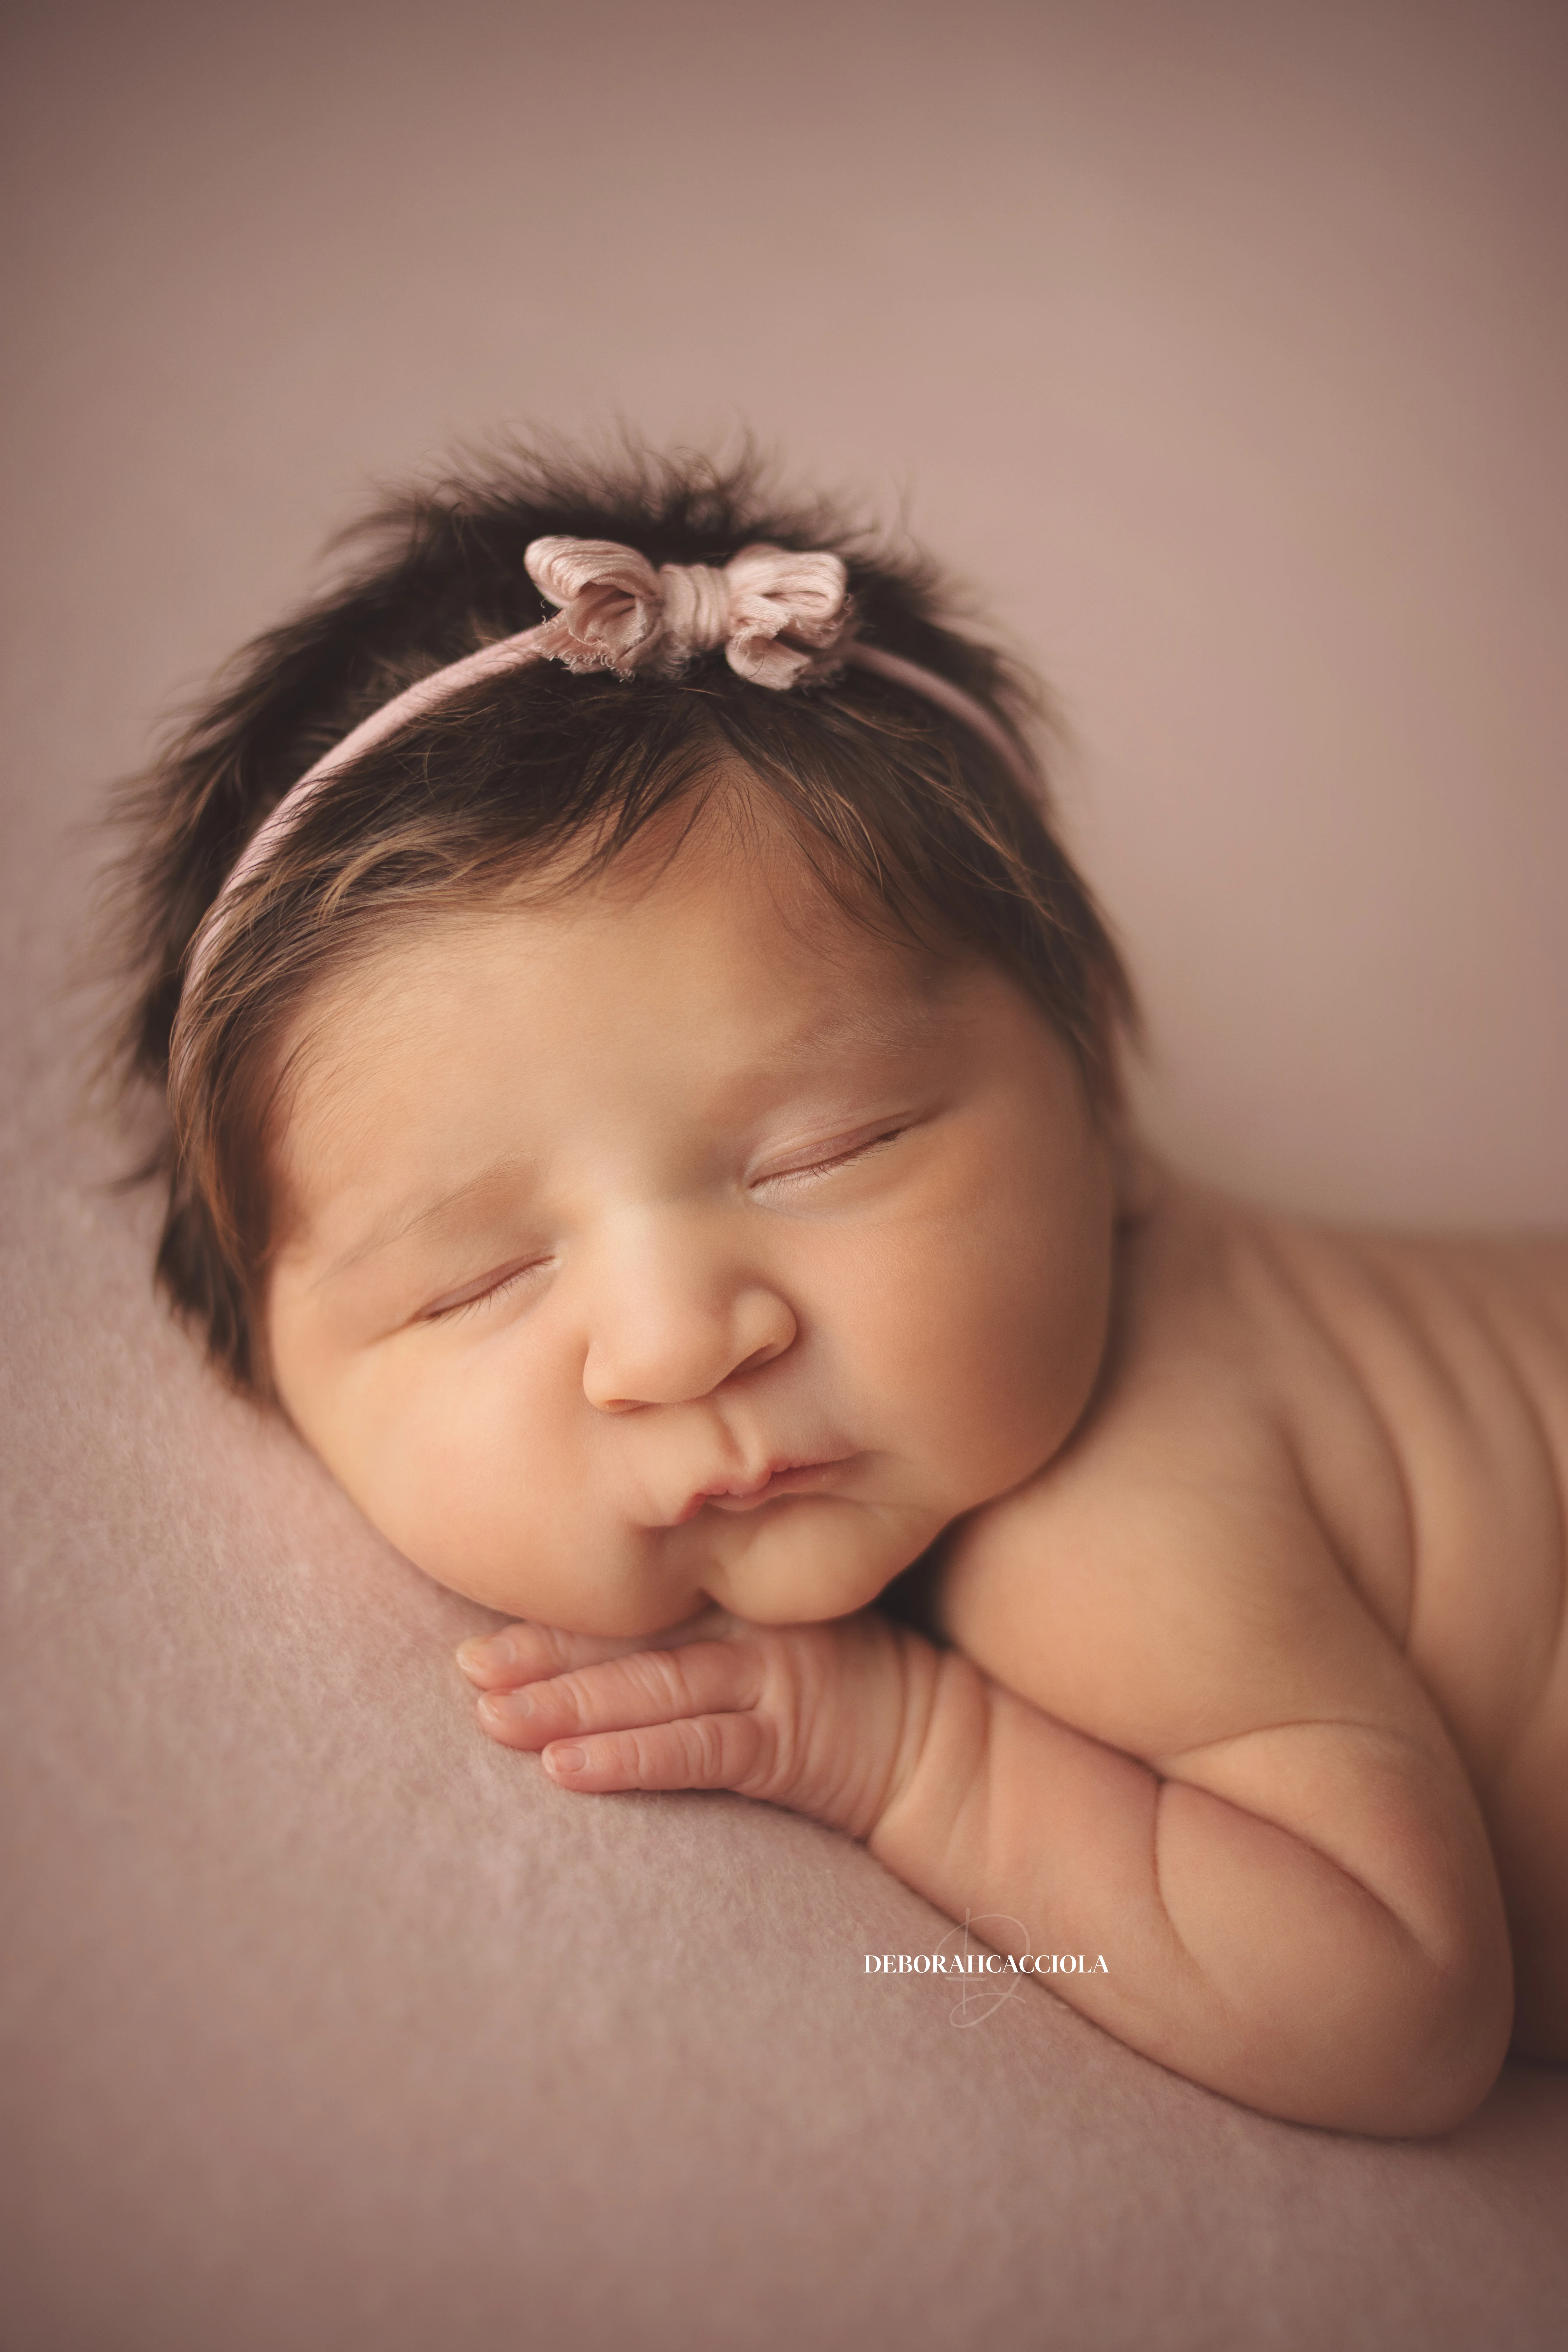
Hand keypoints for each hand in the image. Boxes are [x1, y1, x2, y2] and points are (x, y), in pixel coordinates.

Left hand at [455, 1606, 922, 1841]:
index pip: (631, 1603)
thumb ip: (707, 1621)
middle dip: (538, 1655)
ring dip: (563, 1705)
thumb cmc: (853, 1686)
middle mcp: (743, 1629)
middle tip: (462, 1668)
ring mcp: (767, 1681)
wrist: (938, 1744)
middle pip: (625, 1640)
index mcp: (734, 1598)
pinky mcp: (784, 1744)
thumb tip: (612, 1637)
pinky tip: (563, 1769)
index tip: (478, 1624)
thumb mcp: (776, 1634)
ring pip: (648, 1691)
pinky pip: (694, 1752)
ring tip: (489, 1718)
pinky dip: (626, 1759)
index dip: (554, 1614)